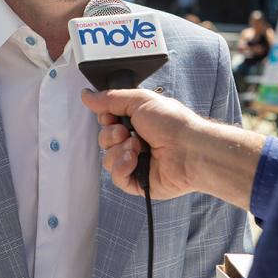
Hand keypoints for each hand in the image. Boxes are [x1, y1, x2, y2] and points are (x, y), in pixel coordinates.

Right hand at [82, 88, 265, 209]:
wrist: (190, 149)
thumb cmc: (173, 123)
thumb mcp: (139, 100)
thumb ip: (110, 99)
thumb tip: (87, 95)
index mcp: (137, 122)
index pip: (107, 121)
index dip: (106, 119)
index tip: (113, 116)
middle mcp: (135, 142)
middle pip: (104, 140)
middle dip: (111, 134)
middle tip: (127, 132)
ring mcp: (136, 162)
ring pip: (107, 159)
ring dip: (119, 151)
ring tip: (138, 147)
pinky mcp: (137, 182)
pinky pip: (115, 177)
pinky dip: (122, 167)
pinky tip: (136, 160)